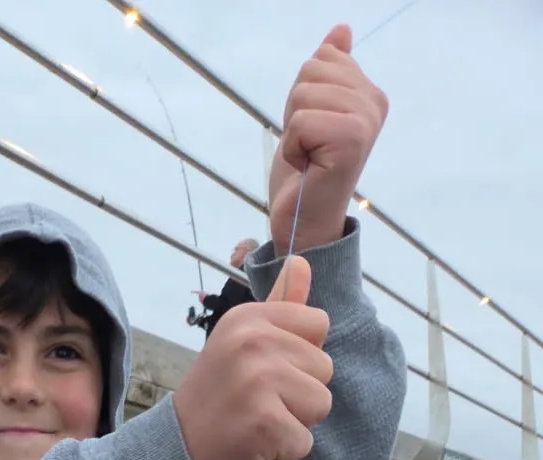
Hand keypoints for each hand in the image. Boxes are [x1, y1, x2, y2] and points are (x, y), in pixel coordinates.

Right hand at [173, 256, 332, 459]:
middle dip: (298, 393)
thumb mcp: (241, 342)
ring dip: (294, 422)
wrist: (177, 448)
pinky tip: (253, 444)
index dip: (298, 355)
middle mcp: (252, 343)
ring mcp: (257, 382)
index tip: (261, 370)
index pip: (319, 324)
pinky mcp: (263, 423)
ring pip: (321, 404)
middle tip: (255, 402)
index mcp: (248, 318)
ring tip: (256, 421)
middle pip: (325, 368)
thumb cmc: (217, 394)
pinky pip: (304, 441)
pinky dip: (283, 452)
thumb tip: (303, 262)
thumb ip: (280, 306)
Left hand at [269, 24, 388, 252]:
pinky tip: (307, 166)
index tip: (312, 131)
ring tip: (308, 156)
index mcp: (369, 94)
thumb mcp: (310, 113)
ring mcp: (365, 121)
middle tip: (308, 146)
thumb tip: (341, 30)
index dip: (302, 96)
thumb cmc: (305, 172)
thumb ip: (329, 72)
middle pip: (312, 71)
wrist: (303, 222)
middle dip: (296, 110)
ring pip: (304, 94)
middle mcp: (374, 104)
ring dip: (293, 131)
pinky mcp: (351, 140)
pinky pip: (301, 121)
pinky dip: (292, 146)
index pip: (322, 59)